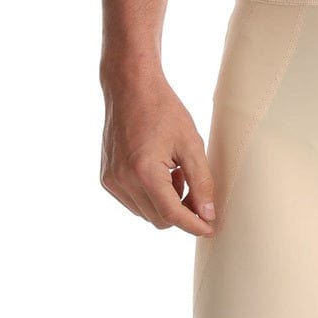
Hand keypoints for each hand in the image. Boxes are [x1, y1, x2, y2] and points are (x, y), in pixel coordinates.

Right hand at [100, 68, 215, 237]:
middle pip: (159, 219)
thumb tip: (208, 214)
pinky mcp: (107, 178)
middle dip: (181, 211)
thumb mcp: (191, 144)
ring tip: (174, 172)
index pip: (172, 215)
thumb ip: (201, 182)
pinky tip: (159, 171)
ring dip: (165, 203)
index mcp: (144, 172)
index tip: (211, 229)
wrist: (131, 88)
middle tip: (194, 186)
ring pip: (146, 213)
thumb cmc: (163, 111)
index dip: (194, 225)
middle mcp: (122, 180)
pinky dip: (151, 196)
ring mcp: (111, 180)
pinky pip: (134, 202)